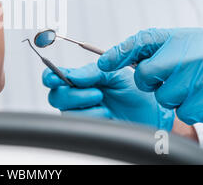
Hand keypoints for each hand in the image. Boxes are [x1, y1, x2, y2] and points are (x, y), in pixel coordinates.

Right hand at [42, 63, 174, 130]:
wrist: (152, 112)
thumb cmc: (134, 92)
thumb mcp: (114, 74)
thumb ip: (92, 72)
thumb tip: (72, 75)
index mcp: (80, 80)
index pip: (55, 78)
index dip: (50, 77)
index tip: (53, 78)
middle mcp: (77, 98)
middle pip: (56, 96)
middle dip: (73, 94)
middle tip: (96, 92)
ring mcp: (82, 114)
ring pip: (67, 112)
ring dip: (86, 106)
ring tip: (104, 103)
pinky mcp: (89, 129)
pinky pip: (79, 125)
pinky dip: (94, 117)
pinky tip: (107, 115)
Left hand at [98, 28, 202, 125]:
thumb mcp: (192, 43)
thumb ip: (162, 48)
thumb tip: (123, 56)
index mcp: (184, 37)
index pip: (142, 40)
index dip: (119, 52)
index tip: (103, 63)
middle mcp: (191, 53)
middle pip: (146, 74)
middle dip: (150, 82)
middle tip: (167, 80)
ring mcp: (202, 77)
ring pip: (164, 97)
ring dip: (174, 97)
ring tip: (195, 87)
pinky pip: (184, 112)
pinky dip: (191, 110)